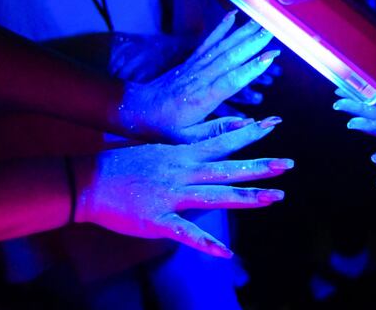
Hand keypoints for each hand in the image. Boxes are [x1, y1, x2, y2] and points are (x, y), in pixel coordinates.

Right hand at [73, 116, 290, 257]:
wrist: (86, 179)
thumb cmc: (121, 164)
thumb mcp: (156, 150)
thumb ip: (183, 153)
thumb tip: (205, 151)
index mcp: (181, 154)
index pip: (222, 142)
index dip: (249, 133)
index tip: (273, 123)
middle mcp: (182, 171)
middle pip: (228, 168)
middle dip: (259, 166)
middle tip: (289, 164)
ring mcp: (171, 195)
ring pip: (216, 195)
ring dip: (247, 197)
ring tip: (275, 197)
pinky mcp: (158, 219)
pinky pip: (187, 232)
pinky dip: (208, 243)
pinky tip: (227, 252)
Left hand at [117, 10, 278, 142]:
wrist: (137, 110)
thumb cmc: (165, 128)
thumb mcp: (191, 139)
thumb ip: (221, 130)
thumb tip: (250, 123)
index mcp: (202, 99)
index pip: (231, 81)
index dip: (252, 68)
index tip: (270, 57)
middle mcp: (200, 79)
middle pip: (230, 57)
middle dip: (253, 44)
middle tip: (273, 33)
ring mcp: (194, 67)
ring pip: (221, 47)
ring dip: (243, 33)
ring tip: (261, 23)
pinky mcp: (190, 61)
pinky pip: (207, 42)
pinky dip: (220, 28)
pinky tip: (232, 16)